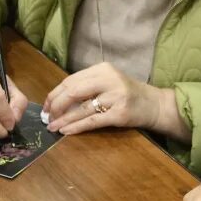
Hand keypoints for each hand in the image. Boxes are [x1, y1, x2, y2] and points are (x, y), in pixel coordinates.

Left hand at [42, 61, 169, 134]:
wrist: (155, 104)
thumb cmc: (127, 94)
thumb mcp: (108, 82)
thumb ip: (87, 86)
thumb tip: (57, 101)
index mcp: (102, 69)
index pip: (71, 80)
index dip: (54, 94)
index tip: (45, 106)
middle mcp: (109, 79)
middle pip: (73, 91)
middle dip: (56, 105)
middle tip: (47, 117)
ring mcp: (116, 96)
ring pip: (81, 108)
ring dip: (63, 119)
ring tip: (51, 126)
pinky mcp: (120, 114)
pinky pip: (92, 121)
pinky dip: (76, 126)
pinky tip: (65, 131)